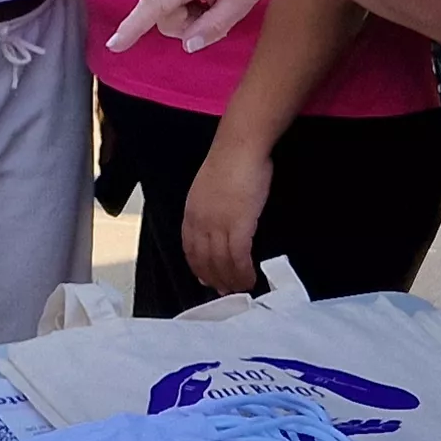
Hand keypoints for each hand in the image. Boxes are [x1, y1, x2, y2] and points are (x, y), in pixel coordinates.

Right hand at [108, 0, 281, 53]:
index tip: (113, 45)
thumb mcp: (243, 0)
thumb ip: (215, 25)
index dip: (133, 28)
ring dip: (186, 15)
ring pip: (161, 12)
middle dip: (187, 26)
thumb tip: (188, 46)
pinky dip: (182, 6)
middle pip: (162, 19)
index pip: (155, 5)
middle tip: (216, 10)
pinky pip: (163, 1)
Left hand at [180, 141, 272, 296]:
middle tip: (224, 291)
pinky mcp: (238, 226)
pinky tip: (251, 279)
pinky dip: (244, 272)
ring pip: (221, 263)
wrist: (239, 149)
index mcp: (191, 212)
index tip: (204, 278)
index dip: (197, 266)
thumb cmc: (229, 161)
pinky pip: (239, 257)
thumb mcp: (208, 187)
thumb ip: (209, 206)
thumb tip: (218, 220)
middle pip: (204, 260)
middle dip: (214, 278)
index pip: (189, 247)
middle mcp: (200, 222)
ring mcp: (217, 225)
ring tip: (240, 290)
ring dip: (231, 280)